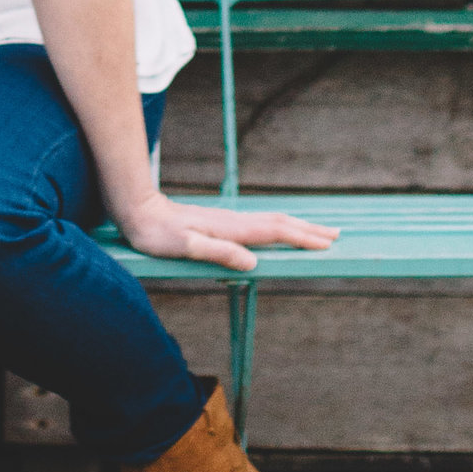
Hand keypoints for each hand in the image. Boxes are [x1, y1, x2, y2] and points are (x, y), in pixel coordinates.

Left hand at [113, 194, 338, 276]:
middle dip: (308, 231)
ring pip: (269, 222)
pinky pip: (257, 225)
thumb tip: (253, 262)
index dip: (302, 238)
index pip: (274, 233)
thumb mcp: (184, 247)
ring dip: (296, 227)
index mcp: (230, 229)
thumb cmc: (155, 233)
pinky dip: (277, 227)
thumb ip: (218, 253)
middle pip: (279, 224)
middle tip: (337, 235)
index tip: (327, 244)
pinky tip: (275, 232)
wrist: (136, 209)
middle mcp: (232, 222)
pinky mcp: (218, 224)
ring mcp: (226, 221)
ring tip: (316, 232)